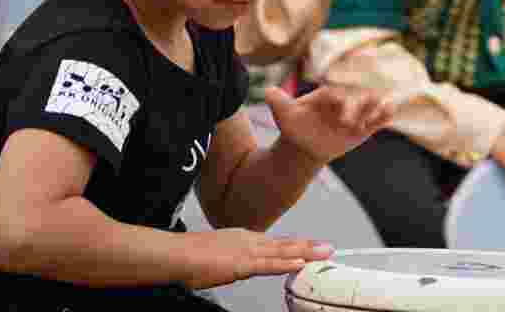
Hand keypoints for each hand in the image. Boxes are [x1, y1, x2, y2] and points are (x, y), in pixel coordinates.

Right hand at [188, 228, 333, 287]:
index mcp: (243, 239)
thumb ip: (231, 260)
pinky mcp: (242, 263)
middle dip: (308, 247)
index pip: (275, 243)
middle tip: (329, 247)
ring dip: (306, 253)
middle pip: (284, 244)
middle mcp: (249, 241)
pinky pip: (268, 264)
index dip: (295, 246)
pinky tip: (299, 263)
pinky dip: (285, 264)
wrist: (175, 254)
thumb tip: (235, 266)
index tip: (311, 247)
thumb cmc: (189, 257)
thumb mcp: (217, 256)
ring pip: (282, 252)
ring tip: (325, 253)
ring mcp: (247, 251)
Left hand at [263, 85, 393, 164]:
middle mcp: (342, 103)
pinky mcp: (363, 128)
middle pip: (352, 100)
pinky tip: (390, 109)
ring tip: (382, 106)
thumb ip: (277, 101)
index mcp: (325, 96)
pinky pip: (376, 120)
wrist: (305, 144)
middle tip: (350, 121)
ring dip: (374, 107)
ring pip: (367, 108)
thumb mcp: (284, 114)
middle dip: (355, 107)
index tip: (336, 105)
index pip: (331, 95)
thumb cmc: (295, 126)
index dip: (334, 100)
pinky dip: (384, 114)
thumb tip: (266, 90)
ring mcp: (354, 115)